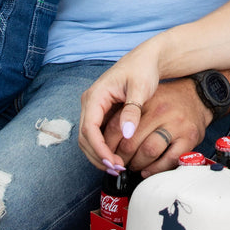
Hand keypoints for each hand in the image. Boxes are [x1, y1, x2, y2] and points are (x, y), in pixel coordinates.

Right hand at [79, 44, 165, 172]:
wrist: (145, 60)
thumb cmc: (143, 70)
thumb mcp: (141, 88)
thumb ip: (133, 110)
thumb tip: (126, 133)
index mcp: (96, 95)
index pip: (89, 128)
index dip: (99, 149)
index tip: (114, 163)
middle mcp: (89, 103)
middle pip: (84, 137)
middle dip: (98, 156)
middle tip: (118, 170)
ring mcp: (93, 108)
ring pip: (88, 139)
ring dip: (99, 155)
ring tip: (119, 168)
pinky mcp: (100, 113)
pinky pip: (96, 135)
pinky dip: (103, 148)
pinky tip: (117, 157)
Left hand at [107, 81, 212, 178]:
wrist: (198, 97)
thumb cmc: (167, 102)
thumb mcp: (145, 99)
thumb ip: (126, 115)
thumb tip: (104, 140)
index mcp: (145, 102)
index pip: (117, 127)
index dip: (107, 146)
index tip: (106, 154)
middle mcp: (160, 112)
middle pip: (131, 142)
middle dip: (121, 158)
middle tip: (119, 163)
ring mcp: (176, 125)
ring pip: (148, 152)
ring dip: (137, 165)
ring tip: (134, 166)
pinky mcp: (189, 138)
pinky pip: (168, 160)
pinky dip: (155, 169)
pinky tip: (148, 170)